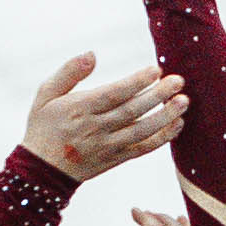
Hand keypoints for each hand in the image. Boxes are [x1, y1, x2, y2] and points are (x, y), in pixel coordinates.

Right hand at [22, 49, 186, 182]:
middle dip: (158, 96)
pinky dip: (162, 138)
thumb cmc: (43, 126)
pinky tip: (177, 124)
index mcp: (80, 109)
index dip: (137, 82)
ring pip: (141, 131)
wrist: (41, 170)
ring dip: (165, 117)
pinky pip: (142, 148)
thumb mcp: (46, 94)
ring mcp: (107, 146)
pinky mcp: (115, 159)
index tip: (155, 70)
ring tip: (183, 102)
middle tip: (178, 81)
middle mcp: (96, 128)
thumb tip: (92, 54)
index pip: (114, 94)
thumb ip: (69, 72)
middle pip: (133, 111)